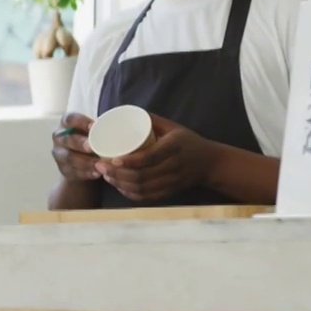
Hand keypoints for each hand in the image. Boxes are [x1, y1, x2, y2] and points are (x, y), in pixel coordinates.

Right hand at [51, 112, 99, 182]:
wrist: (80, 160)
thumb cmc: (90, 139)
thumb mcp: (91, 131)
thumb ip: (100, 129)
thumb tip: (121, 129)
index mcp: (66, 123)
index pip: (69, 119)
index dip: (80, 122)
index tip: (93, 126)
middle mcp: (59, 138)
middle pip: (68, 140)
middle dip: (80, 143)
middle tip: (92, 147)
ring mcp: (59, 154)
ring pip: (70, 158)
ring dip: (85, 162)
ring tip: (99, 164)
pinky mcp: (64, 169)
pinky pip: (74, 172)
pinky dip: (86, 173)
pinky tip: (97, 173)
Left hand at [95, 114, 216, 201]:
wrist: (210, 163)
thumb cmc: (187, 141)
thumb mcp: (173, 126)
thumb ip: (152, 120)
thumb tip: (125, 112)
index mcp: (174, 146)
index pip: (149, 157)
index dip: (129, 161)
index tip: (111, 159)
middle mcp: (174, 166)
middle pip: (142, 176)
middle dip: (117, 174)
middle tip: (101, 166)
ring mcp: (172, 182)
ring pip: (142, 188)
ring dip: (120, 184)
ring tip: (106, 175)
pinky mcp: (170, 192)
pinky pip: (147, 197)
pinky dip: (130, 194)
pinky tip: (119, 186)